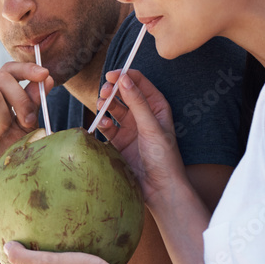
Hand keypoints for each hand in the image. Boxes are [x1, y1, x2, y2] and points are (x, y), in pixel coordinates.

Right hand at [0, 62, 52, 199]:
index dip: (25, 69)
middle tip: (27, 122)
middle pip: (1, 79)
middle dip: (21, 100)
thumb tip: (46, 77)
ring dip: (4, 117)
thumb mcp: (26, 126)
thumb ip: (33, 102)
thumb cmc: (8, 155)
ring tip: (1, 134)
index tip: (44, 74)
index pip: (6, 70)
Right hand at [93, 70, 186, 209]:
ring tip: (101, 106)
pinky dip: (102, 123)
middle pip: (123, 93)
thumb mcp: (151, 126)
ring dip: (105, 105)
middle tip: (104, 91)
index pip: (139, 82)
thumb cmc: (163, 157)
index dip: (125, 76)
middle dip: (112, 90)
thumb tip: (124, 79)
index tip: (112, 75)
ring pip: (113, 109)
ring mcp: (130, 128)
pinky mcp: (119, 142)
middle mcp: (143, 115)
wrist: (159, 188)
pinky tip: (102, 125)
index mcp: (156, 106)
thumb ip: (137, 102)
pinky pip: (107, 127)